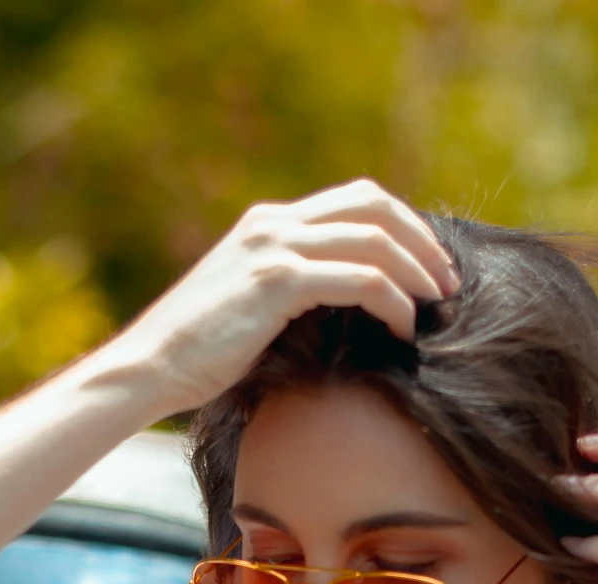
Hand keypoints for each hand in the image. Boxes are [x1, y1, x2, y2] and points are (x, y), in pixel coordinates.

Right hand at [97, 179, 460, 421]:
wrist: (148, 369)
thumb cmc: (197, 357)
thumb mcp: (250, 310)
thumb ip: (292, 292)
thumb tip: (351, 312)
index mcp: (268, 224)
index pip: (355, 200)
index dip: (403, 226)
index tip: (429, 266)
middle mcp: (273, 224)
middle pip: (374, 204)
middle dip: (422, 240)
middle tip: (448, 282)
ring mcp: (274, 248)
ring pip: (374, 237)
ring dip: (417, 270)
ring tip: (438, 305)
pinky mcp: (277, 281)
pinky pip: (360, 278)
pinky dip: (393, 300)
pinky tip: (403, 327)